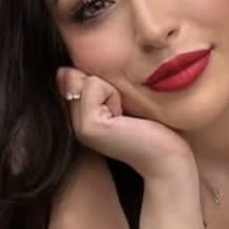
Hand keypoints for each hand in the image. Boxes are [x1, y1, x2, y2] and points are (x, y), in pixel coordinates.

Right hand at [57, 68, 194, 178]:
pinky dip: (113, 94)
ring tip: (123, 114)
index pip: (71, 74)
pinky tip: (123, 117)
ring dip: (111, 89)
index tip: (117, 105)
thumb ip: (91, 84)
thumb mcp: (118, 99)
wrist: (166, 157)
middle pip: (74, 74)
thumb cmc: (150, 126)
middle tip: (122, 111)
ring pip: (84, 79)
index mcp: (78, 116)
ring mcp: (79, 126)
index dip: (100, 80)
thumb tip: (62, 71)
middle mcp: (73, 123)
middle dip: (104, 83)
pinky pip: (93, 85)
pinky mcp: (89, 126)